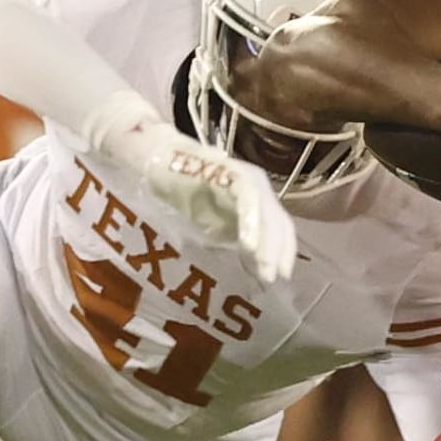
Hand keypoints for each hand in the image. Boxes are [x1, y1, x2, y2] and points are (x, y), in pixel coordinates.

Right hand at [119, 122, 296, 283]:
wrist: (158, 160)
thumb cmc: (185, 194)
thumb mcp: (214, 225)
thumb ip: (232, 240)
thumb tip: (249, 269)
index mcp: (258, 199)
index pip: (280, 229)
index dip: (282, 254)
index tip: (280, 278)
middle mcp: (259, 187)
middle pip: (279, 223)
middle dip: (277, 254)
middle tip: (270, 280)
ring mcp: (247, 178)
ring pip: (267, 214)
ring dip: (266, 245)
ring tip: (264, 270)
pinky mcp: (230, 172)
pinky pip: (247, 200)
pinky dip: (249, 223)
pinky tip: (248, 246)